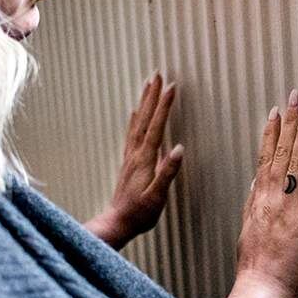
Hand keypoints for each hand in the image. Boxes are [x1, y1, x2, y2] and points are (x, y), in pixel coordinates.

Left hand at [84, 73, 182, 248]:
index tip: (172, 87)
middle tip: (158, 75)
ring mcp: (130, 156)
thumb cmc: (140, 213)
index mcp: (145, 159)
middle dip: (152, 96)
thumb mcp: (157, 196)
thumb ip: (167, 172)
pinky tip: (134, 113)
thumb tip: (179, 149)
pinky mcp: (129, 162)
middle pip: (144, 118)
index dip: (164, 106)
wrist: (117, 222)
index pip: (157, 127)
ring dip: (143, 103)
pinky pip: (131, 133)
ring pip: (137, 122)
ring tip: (148, 85)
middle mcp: (136, 154)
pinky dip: (135, 119)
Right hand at [235, 88, 297, 297]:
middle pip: (281, 151)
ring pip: (296, 160)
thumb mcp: (247, 228)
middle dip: (289, 121)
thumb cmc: (254, 267)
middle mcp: (272, 196)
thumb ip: (252, 203)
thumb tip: (255, 182)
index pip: (264, 157)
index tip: (274, 112)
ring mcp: (290, 205)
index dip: (270, 132)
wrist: (260, 288)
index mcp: (257, 199)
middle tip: (296, 96)